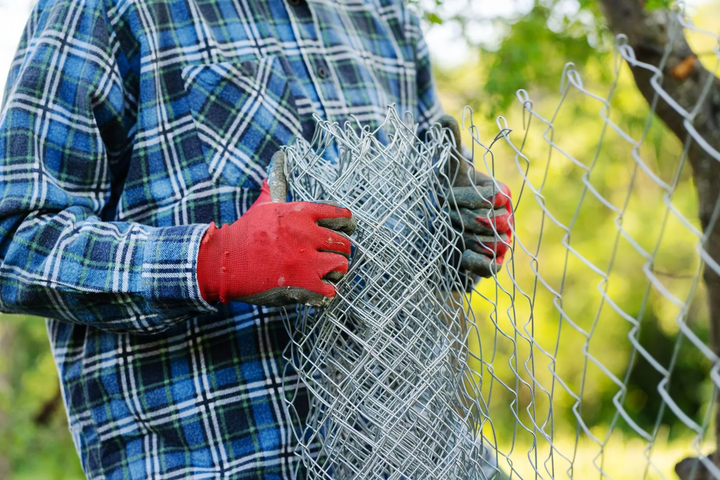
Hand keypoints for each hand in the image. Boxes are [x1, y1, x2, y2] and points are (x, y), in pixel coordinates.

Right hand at [196, 151, 356, 305]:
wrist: (224, 261)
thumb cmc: (246, 233)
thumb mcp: (265, 204)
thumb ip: (278, 181)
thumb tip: (280, 155)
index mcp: (302, 213)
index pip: (341, 215)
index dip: (345, 225)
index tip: (342, 231)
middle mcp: (307, 234)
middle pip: (344, 244)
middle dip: (338, 251)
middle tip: (327, 256)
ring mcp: (306, 260)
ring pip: (341, 266)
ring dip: (334, 272)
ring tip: (321, 274)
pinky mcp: (303, 284)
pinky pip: (331, 290)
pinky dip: (325, 292)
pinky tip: (314, 288)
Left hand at [439, 115, 512, 277]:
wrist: (439, 228)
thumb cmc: (446, 195)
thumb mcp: (447, 170)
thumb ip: (449, 144)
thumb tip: (443, 118)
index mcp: (499, 194)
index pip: (493, 197)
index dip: (466, 198)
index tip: (444, 195)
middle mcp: (504, 219)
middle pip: (492, 221)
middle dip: (461, 218)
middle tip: (442, 216)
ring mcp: (500, 243)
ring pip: (493, 243)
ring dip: (465, 238)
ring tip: (447, 233)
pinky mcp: (490, 266)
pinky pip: (492, 268)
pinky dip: (476, 262)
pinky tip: (459, 255)